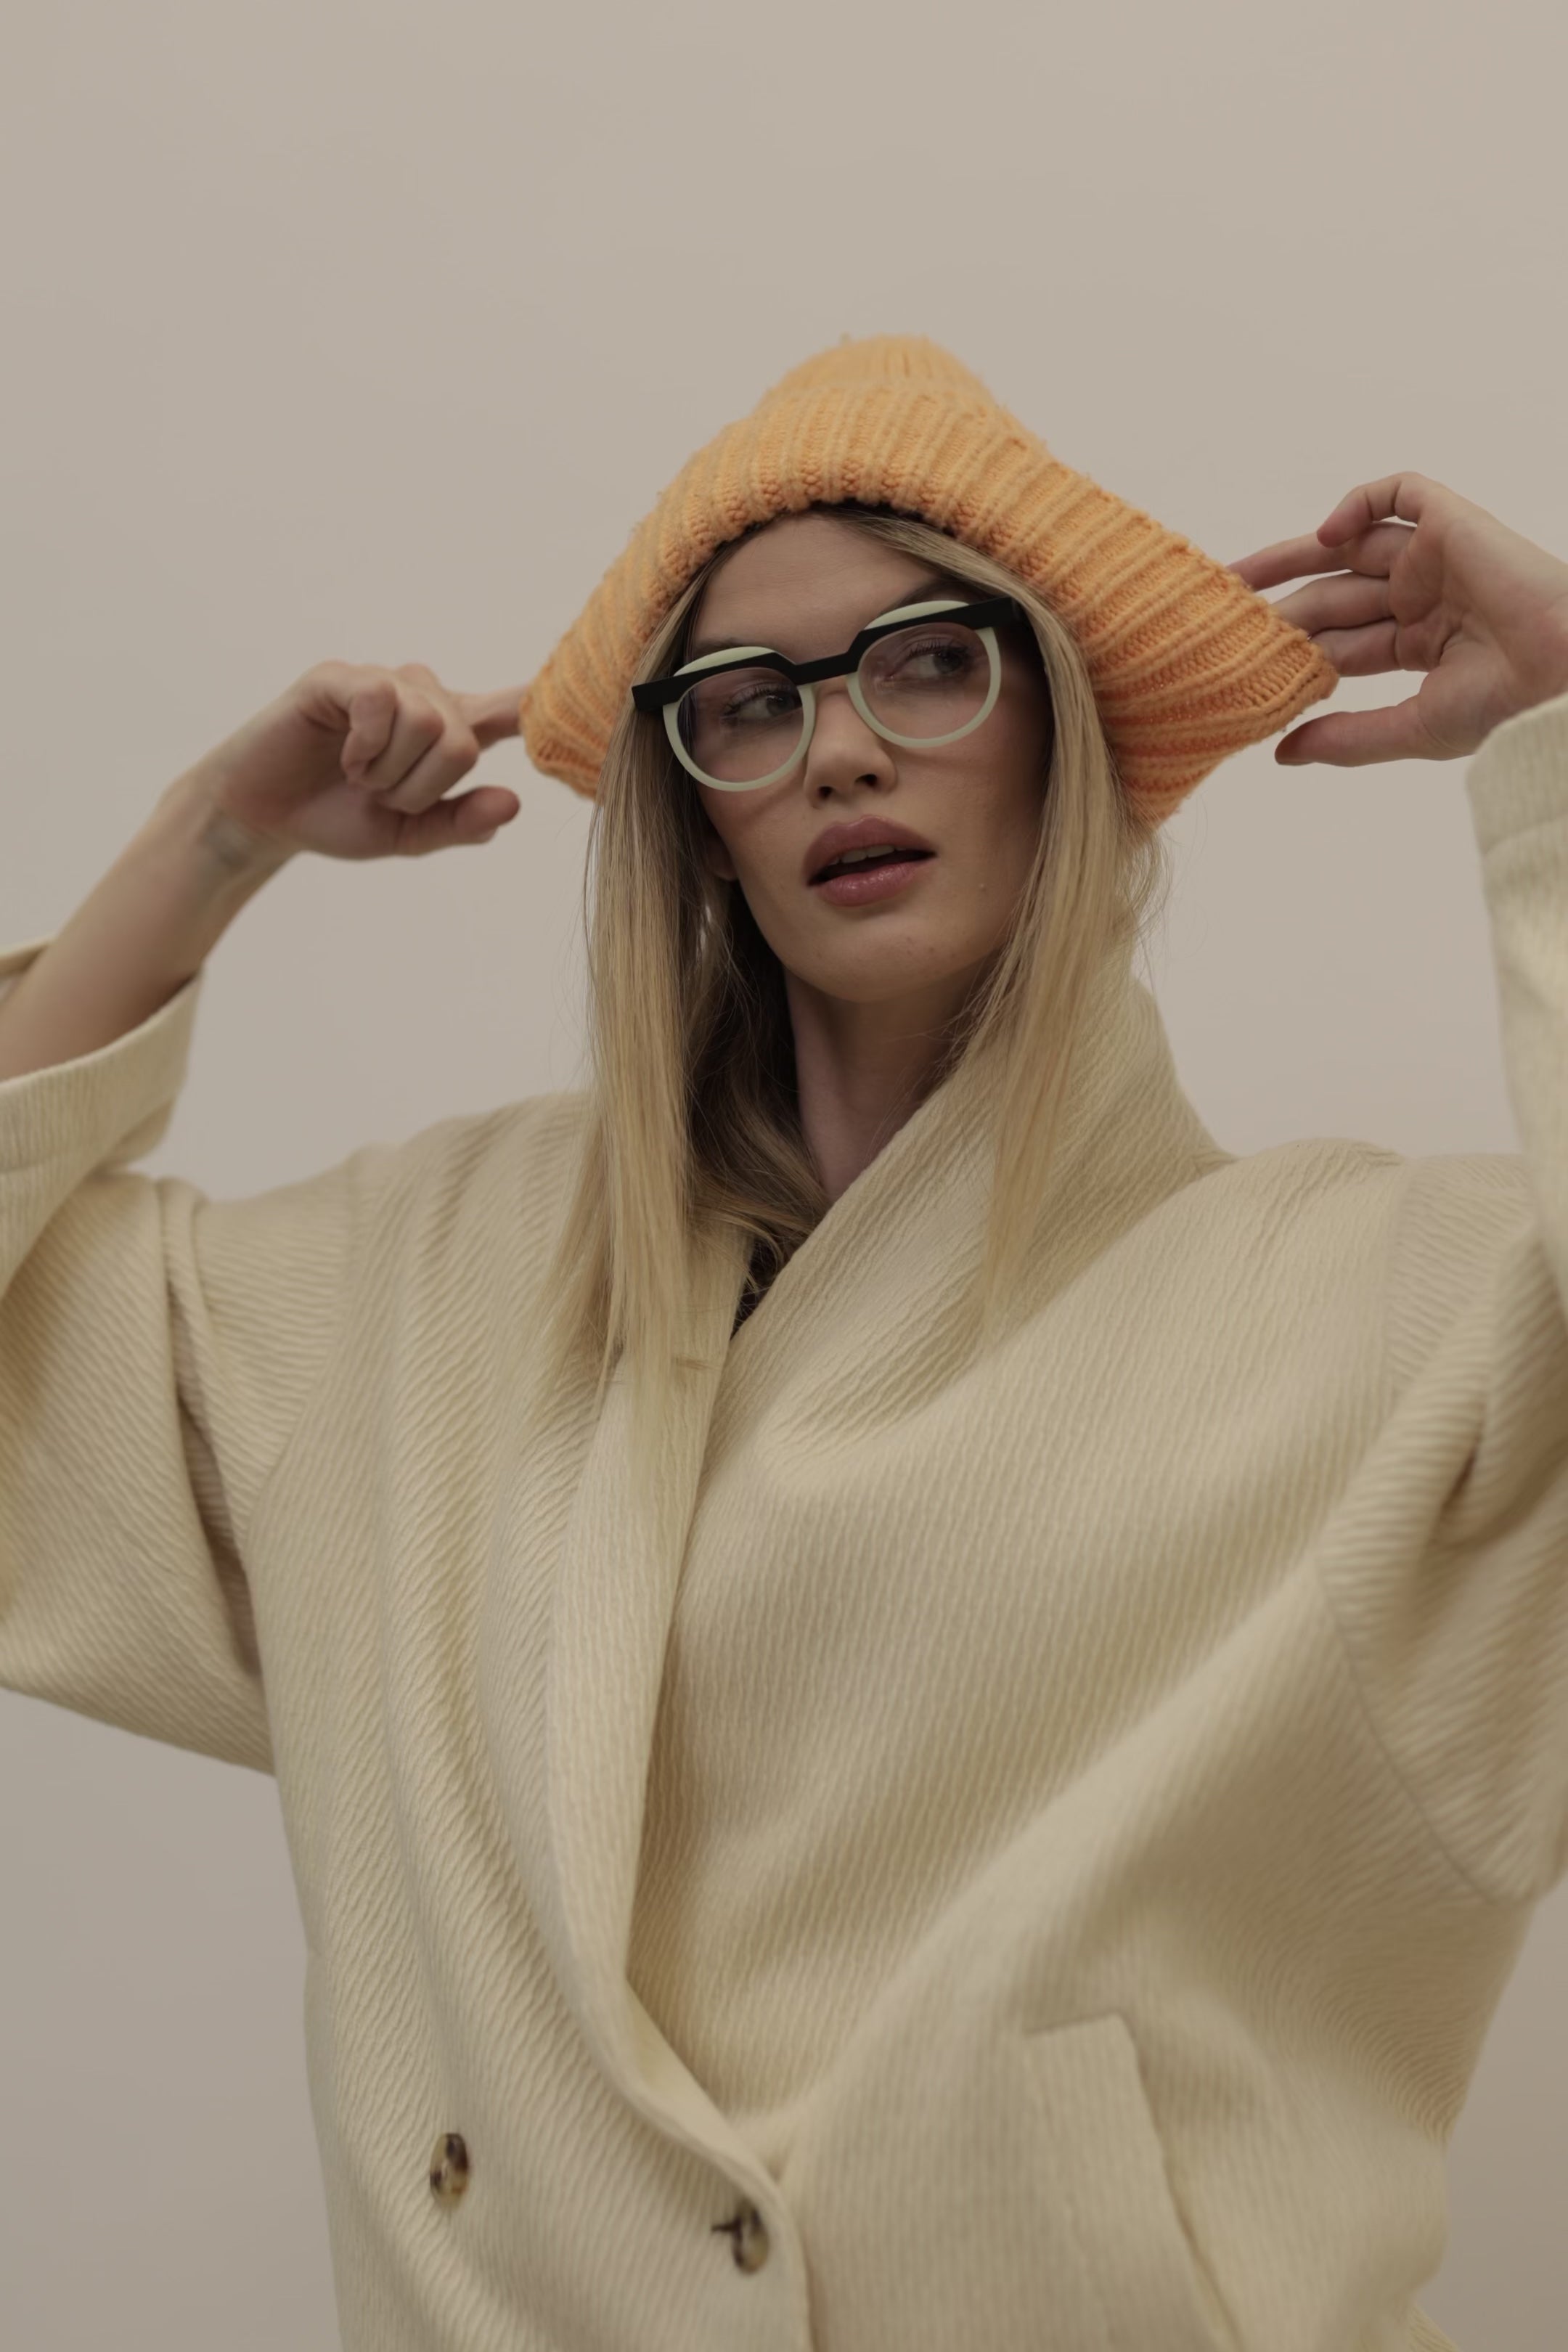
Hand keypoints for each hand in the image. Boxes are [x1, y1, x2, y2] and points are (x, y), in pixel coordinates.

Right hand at [180, 661, 524, 863]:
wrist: (266, 819)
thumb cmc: (339, 818)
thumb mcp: (409, 835)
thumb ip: (461, 823)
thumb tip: (513, 803)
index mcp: (449, 733)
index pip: (509, 712)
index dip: (541, 704)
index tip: (586, 699)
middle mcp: (422, 697)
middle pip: (462, 739)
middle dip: (421, 787)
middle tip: (378, 794)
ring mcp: (381, 682)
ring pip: (427, 721)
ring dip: (390, 770)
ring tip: (357, 776)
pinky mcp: (339, 678)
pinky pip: (380, 701)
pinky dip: (365, 744)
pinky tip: (343, 755)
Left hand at [1228, 475, 1567, 765]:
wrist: (1560, 670)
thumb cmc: (1504, 703)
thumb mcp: (1412, 727)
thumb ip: (1347, 737)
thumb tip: (1280, 753)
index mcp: (1419, 644)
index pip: (1340, 642)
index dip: (1292, 649)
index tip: (1237, 661)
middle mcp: (1424, 597)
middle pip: (1333, 595)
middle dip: (1278, 605)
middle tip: (1215, 614)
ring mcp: (1436, 559)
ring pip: (1351, 544)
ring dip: (1292, 554)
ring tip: (1233, 577)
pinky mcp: (1453, 524)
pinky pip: (1401, 493)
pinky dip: (1360, 501)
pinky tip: (1324, 533)